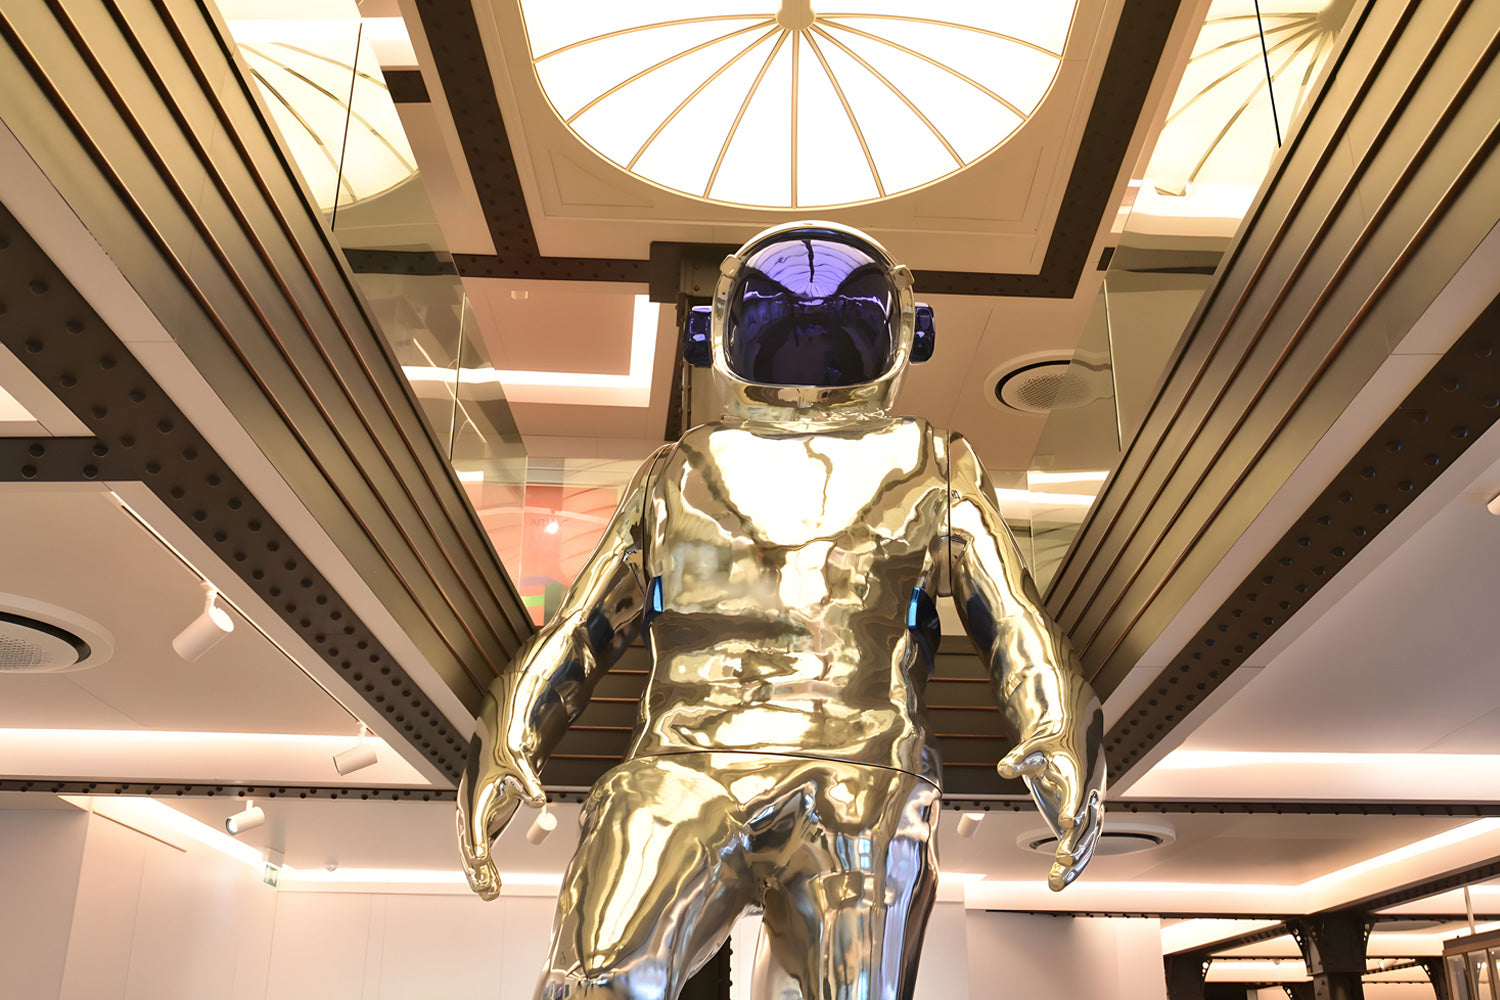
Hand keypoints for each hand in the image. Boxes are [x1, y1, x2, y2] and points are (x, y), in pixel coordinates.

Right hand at [456, 697, 546, 899]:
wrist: (501, 741)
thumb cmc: (509, 753)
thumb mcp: (521, 765)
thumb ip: (530, 784)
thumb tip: (540, 801)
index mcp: (475, 795)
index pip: (475, 822)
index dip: (478, 842)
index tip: (481, 860)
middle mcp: (469, 808)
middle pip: (469, 842)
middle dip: (477, 866)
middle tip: (487, 887)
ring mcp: (474, 816)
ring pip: (472, 850)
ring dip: (479, 872)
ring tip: (490, 893)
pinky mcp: (484, 821)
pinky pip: (481, 848)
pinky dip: (485, 866)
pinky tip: (492, 884)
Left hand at [998, 705, 1105, 891]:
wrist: (1074, 739)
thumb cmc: (1053, 744)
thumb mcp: (1033, 747)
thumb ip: (1019, 759)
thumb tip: (1003, 768)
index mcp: (1080, 775)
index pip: (1079, 794)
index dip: (1073, 808)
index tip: (1067, 822)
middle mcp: (1091, 795)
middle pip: (1087, 822)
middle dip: (1076, 841)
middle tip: (1063, 858)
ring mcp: (1091, 810)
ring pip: (1088, 840)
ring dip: (1076, 862)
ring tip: (1056, 883)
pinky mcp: (1084, 821)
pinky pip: (1083, 845)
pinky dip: (1074, 864)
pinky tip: (1058, 881)